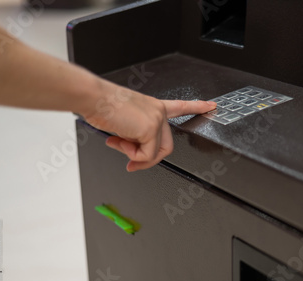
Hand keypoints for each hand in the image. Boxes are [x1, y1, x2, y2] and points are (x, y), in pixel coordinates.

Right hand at [83, 85, 215, 171]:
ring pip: (155, 153)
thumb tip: (132, 154)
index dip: (197, 107)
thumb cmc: (100, 105)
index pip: (180, 106)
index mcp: (153, 106)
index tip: (211, 106)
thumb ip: (133, 137)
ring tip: (117, 143)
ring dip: (134, 155)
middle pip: (166, 145)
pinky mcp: (150, 128)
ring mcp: (156, 119)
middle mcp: (158, 111)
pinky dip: (131, 155)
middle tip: (130, 162)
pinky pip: (146, 155)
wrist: (91, 97)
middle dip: (147, 159)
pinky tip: (118, 141)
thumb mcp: (122, 122)